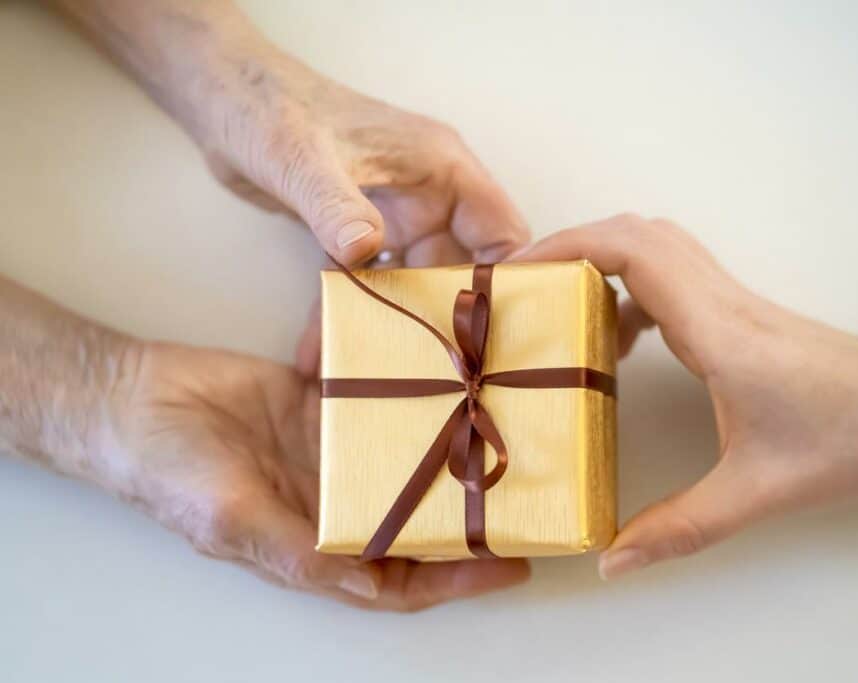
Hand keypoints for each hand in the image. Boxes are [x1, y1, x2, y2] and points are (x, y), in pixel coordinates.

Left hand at [53, 0, 528, 372]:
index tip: (494, 336)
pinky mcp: (355, 232)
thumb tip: (368, 251)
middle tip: (435, 375)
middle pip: (459, 270)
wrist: (219, 98)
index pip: (502, 232)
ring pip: (409, 283)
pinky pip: (363, 283)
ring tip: (376, 372)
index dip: (509, 283)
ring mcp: (392, 216)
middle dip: (447, 320)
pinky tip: (321, 352)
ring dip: (392, 325)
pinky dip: (345, 313)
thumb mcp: (302, 156)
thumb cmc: (269, 106)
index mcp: (441, 169)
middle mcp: (428, 195)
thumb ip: (337, 205)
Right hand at [102, 341, 528, 610]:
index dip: (458, 579)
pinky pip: (383, 404)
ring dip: (453, 456)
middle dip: (470, 517)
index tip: (514, 564)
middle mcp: (334, 503)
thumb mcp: (235, 520)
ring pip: (409, 461)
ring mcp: (335, 452)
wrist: (133, 398)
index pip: (402, 578)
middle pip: (419, 520)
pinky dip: (418, 401)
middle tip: (530, 499)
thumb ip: (302, 555)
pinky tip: (457, 388)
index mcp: (315, 545)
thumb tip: (373, 585)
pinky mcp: (328, 404)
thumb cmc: (171, 472)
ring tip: (507, 439)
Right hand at [514, 216, 857, 577]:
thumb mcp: (758, 489)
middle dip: (570, 247)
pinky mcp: (740, 314)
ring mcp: (732, 301)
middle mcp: (719, 299)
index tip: (517, 271)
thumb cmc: (850, 437)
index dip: (566, 245)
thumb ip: (681, 526)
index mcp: (714, 328)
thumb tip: (611, 557)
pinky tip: (623, 341)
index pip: (630, 252)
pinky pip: (673, 276)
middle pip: (634, 233)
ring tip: (563, 314)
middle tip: (525, 289)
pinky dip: (632, 289)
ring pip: (655, 247)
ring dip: (602, 263)